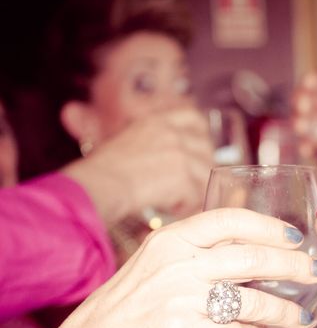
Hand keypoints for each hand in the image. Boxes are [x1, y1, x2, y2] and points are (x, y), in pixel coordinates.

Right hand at [62, 106, 212, 223]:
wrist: (99, 184)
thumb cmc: (102, 170)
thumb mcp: (126, 141)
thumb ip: (149, 142)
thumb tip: (164, 156)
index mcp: (158, 122)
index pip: (193, 118)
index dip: (201, 135)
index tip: (198, 149)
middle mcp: (172, 134)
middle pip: (206, 148)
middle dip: (201, 167)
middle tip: (189, 183)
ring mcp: (180, 155)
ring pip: (204, 174)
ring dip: (193, 190)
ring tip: (176, 200)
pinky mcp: (183, 178)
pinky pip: (196, 195)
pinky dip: (185, 206)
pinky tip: (171, 209)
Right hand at [65, 208, 316, 327]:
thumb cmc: (139, 293)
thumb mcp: (163, 255)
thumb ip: (203, 245)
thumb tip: (258, 240)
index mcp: (175, 238)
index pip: (231, 220)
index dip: (269, 226)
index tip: (296, 237)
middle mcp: (179, 264)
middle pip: (250, 259)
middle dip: (291, 267)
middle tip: (314, 273)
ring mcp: (180, 299)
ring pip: (250, 301)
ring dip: (283, 311)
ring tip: (302, 317)